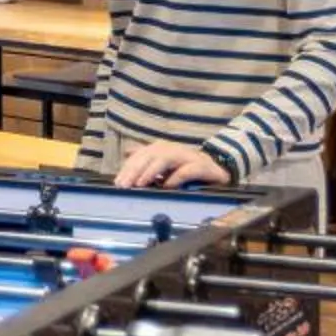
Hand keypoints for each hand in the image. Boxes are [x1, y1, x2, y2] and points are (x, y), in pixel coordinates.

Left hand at [113, 140, 229, 190]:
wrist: (217, 169)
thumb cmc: (186, 168)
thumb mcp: (164, 165)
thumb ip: (147, 160)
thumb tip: (127, 152)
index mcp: (162, 148)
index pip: (140, 155)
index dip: (128, 168)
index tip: (118, 183)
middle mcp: (173, 149)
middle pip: (150, 155)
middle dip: (135, 170)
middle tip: (125, 185)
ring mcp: (188, 156)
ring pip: (166, 159)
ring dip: (151, 171)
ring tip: (141, 183)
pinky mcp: (202, 166)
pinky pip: (187, 170)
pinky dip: (176, 177)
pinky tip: (167, 186)